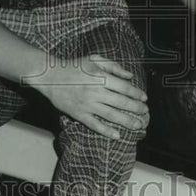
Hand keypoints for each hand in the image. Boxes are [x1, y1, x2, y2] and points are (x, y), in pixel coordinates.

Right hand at [29, 54, 148, 138]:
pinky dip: (107, 131)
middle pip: (121, 102)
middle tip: (145, 113)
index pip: (124, 88)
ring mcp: (88, 104)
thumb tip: (130, 76)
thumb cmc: (74, 66)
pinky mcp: (79, 114)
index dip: (136, 94)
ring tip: (138, 125)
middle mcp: (96, 92)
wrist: (50, 76)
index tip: (144, 98)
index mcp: (101, 77)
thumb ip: (113, 66)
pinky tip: (117, 135)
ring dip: (127, 121)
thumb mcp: (94, 59)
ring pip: (112, 115)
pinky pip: (95, 125)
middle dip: (136, 109)